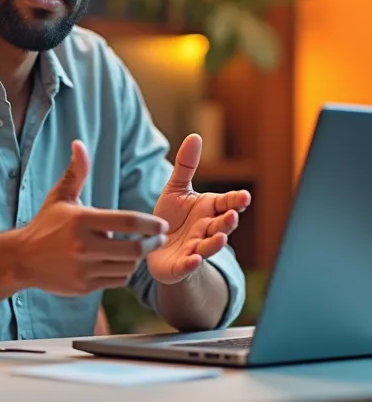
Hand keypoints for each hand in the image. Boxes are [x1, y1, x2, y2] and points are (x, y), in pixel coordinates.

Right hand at [15, 140, 167, 295]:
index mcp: (81, 221)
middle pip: (133, 248)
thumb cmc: (45, 224)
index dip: (150, 223)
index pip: (127, 221)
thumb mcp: (61, 196)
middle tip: (161, 238)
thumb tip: (79, 144)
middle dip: (153, 243)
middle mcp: (83, 246)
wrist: (21, 258)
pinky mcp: (84, 286)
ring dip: (138, 258)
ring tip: (141, 248)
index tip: (162, 224)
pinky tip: (123, 262)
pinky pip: (116, 280)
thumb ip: (77, 171)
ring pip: (127, 266)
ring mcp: (84, 268)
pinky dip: (124, 271)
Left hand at [148, 134, 250, 285]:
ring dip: (215, 243)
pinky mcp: (181, 265)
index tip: (244, 196)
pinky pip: (187, 265)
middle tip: (232, 216)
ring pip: (209, 246)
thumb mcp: (176, 188)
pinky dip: (192, 263)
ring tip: (219, 238)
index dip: (235, 201)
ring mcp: (195, 248)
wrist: (156, 247)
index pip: (226, 203)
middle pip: (221, 226)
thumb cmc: (172, 217)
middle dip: (228, 222)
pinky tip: (194, 259)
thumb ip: (186, 165)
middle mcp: (206, 229)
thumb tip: (195, 136)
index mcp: (209, 209)